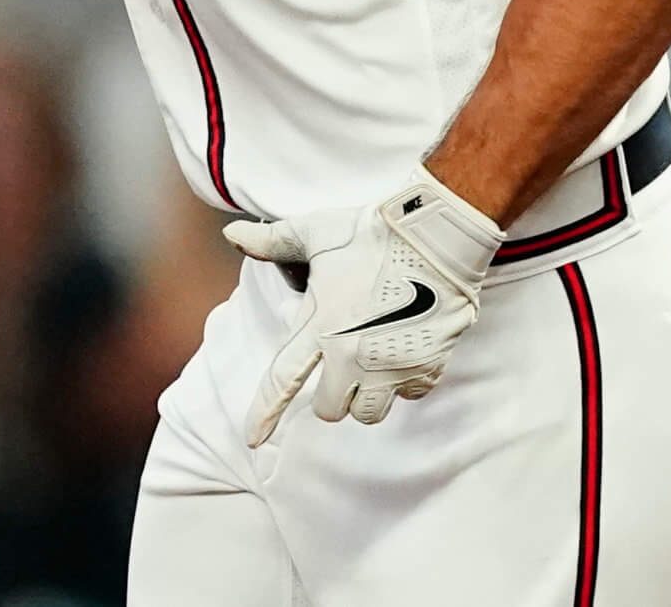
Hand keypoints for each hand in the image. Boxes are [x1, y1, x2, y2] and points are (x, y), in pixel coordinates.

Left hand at [223, 166, 501, 444]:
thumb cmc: (374, 231)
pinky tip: (406, 348)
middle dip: (331, 393)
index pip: (281, 380)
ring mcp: (391, 366)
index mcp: (321, 325)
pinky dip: (405, 382)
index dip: (264, 414)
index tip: (252, 439)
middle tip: (343, 359)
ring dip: (367, 395)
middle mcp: (352, 355)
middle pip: (330, 410)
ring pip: (369, 412)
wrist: (439, 234)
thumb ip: (272, 241)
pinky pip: (410, 396)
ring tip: (374, 359)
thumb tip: (231, 233)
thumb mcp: (316, 231)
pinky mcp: (426, 366)